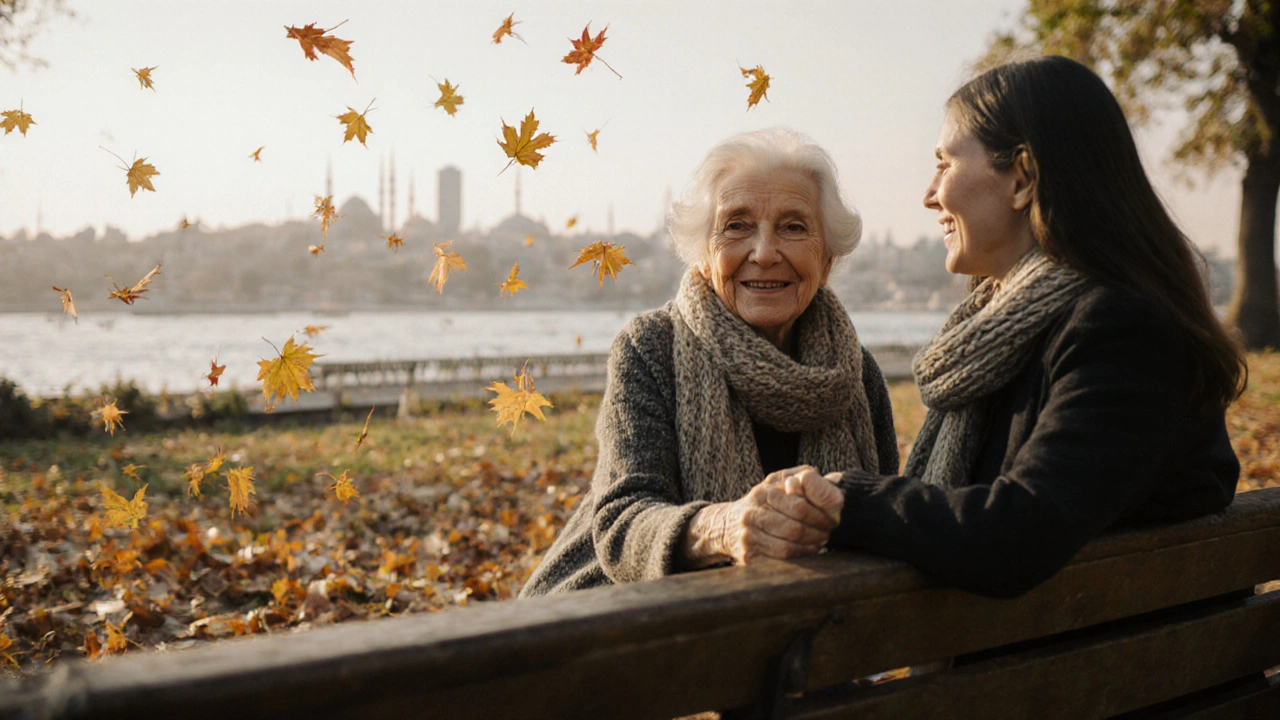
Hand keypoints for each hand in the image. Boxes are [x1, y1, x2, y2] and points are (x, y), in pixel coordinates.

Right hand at [681, 466, 843, 567]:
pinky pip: (779, 561)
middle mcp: (752, 514)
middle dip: (818, 534)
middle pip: (795, 529)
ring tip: (819, 543)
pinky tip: (805, 552)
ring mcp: (748, 537)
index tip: (831, 520)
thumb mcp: (777, 481)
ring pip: (788, 548)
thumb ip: (801, 475)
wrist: (727, 524)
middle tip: (828, 534)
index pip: (799, 507)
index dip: (820, 516)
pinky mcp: (747, 556)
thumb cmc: (763, 502)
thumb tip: (817, 478)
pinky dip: (797, 559)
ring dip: (810, 548)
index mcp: (763, 493)